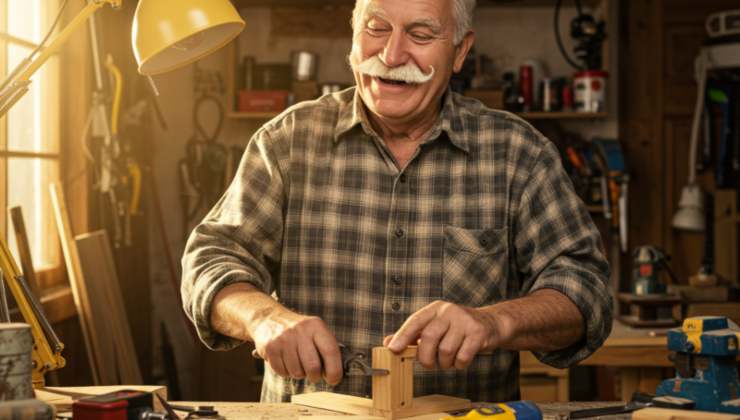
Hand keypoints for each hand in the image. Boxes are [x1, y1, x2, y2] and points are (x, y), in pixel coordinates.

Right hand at [251, 308, 341, 384]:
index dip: (334, 370)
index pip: (330, 350)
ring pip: (296, 372)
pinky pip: (282, 372)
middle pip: (313, 366)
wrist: (270, 318)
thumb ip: (326, 349)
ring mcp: (284, 338)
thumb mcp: (315, 331)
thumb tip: (335, 374)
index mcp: (316, 326)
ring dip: (299, 374)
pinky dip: (285, 373)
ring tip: (297, 364)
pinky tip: (285, 362)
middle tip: (314, 375)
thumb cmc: (300, 332)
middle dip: (315, 376)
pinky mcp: (270, 347)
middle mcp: (300, 330)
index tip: (334, 380)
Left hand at [383, 301, 500, 368]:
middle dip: (425, 357)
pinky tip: (461, 360)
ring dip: (444, 364)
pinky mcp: (478, 333)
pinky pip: (462, 357)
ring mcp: (465, 321)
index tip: (393, 349)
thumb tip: (388, 343)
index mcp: (435, 309)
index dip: (402, 336)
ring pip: (446, 350)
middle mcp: (449, 311)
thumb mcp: (435, 326)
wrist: (491, 323)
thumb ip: (413, 335)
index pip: (415, 321)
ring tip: (448, 362)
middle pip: (429, 337)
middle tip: (429, 365)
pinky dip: (459, 365)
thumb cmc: (457, 328)